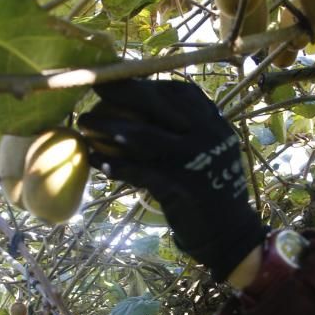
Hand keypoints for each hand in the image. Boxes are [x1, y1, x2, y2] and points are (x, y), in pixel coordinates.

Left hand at [77, 80, 266, 281]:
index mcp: (212, 119)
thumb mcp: (203, 147)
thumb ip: (179, 127)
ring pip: (142, 135)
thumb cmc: (208, 187)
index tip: (109, 83)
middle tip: (90, 101)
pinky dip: (116, 165)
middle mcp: (206, 132)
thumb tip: (137, 102)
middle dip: (117, 98)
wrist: (229, 231)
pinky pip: (140, 171)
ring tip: (84, 128)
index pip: (171, 90)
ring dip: (107, 129)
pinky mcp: (181, 186)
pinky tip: (98, 163)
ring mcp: (195, 157)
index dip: (136, 84)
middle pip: (154, 104)